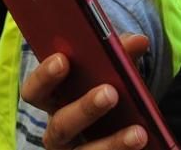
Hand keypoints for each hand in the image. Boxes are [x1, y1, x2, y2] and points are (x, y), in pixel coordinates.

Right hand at [21, 34, 151, 149]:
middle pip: (61, 125)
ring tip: (139, 133)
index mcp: (53, 100)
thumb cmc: (106, 86)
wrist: (120, 121)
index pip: (35, 91)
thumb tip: (140, 41)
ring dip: (112, 142)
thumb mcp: (112, 69)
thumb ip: (120, 53)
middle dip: (85, 108)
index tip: (62, 60)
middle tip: (110, 93)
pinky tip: (145, 144)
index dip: (44, 76)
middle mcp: (57, 130)